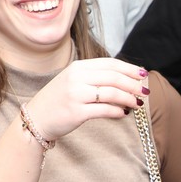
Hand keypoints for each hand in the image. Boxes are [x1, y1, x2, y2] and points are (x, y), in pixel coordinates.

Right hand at [26, 58, 148, 141]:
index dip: (129, 68)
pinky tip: (123, 114)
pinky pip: (104, 110)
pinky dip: (117, 112)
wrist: (35, 118)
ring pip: (112, 93)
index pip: (110, 63)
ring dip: (128, 99)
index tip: (143, 74)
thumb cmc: (59, 100)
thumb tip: (125, 79)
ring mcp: (76, 94)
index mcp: (78, 67)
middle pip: (114, 77)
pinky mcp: (77, 112)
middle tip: (145, 91)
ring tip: (137, 104)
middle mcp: (77, 78)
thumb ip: (94, 77)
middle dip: (133, 84)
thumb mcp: (73, 80)